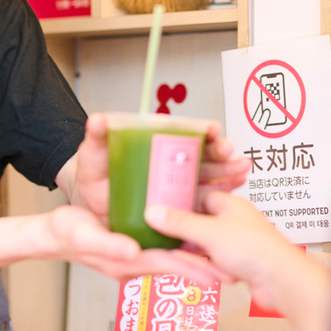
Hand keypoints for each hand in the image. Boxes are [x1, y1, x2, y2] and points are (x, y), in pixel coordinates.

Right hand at [44, 205, 223, 281]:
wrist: (48, 236)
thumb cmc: (64, 234)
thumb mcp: (86, 237)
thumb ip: (108, 245)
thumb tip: (133, 251)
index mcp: (128, 259)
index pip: (169, 262)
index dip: (194, 266)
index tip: (220, 271)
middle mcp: (134, 260)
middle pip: (176, 263)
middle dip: (202, 267)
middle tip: (232, 270)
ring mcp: (133, 256)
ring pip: (171, 257)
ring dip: (194, 259)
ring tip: (221, 261)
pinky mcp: (131, 249)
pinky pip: (160, 250)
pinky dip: (178, 249)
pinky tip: (188, 242)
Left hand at [67, 113, 253, 217]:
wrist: (88, 203)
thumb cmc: (94, 173)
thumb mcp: (93, 154)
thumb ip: (97, 137)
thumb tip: (98, 119)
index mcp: (156, 147)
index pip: (184, 134)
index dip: (201, 130)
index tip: (212, 128)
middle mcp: (172, 165)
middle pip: (203, 155)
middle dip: (221, 153)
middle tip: (230, 151)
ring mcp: (177, 188)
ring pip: (209, 178)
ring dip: (228, 173)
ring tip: (242, 171)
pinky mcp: (178, 211)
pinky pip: (203, 205)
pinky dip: (221, 197)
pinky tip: (235, 192)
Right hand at [144, 192, 294, 301]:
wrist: (281, 281)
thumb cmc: (256, 249)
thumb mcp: (209, 233)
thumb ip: (179, 222)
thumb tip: (152, 212)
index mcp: (229, 203)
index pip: (198, 196)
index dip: (179, 203)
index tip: (160, 211)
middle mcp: (234, 220)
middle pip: (199, 224)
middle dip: (185, 236)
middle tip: (167, 241)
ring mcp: (237, 242)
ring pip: (206, 246)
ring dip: (197, 256)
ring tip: (187, 262)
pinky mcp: (239, 262)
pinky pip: (215, 262)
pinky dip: (209, 268)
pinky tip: (207, 274)